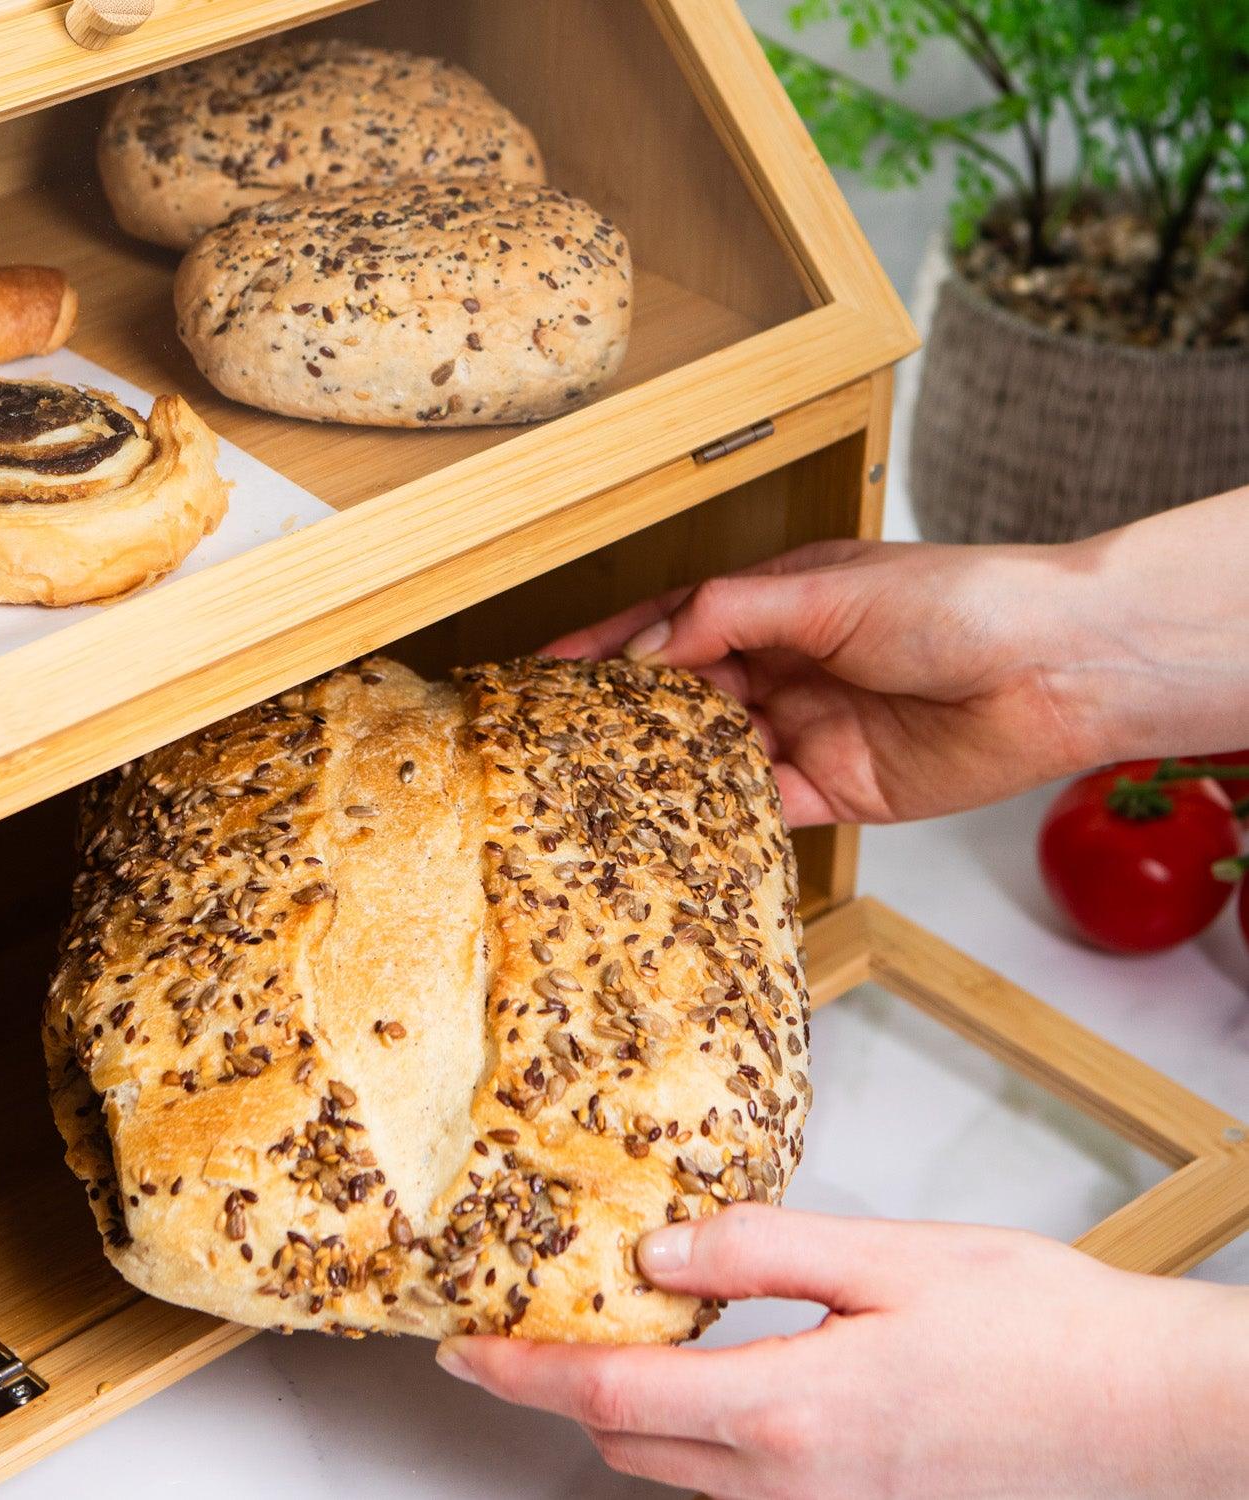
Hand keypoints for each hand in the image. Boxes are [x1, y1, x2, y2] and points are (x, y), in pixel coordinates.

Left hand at [435, 1206, 1248, 1499]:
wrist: (1149, 1419)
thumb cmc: (1033, 1328)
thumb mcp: (888, 1259)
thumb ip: (761, 1252)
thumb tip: (658, 1254)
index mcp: (792, 1416)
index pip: (614, 1398)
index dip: (526, 1371)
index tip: (463, 1345)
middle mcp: (796, 1483)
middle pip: (632, 1443)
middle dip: (565, 1387)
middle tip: (531, 1316)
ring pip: (681, 1468)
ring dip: (628, 1407)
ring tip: (609, 1327)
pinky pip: (740, 1478)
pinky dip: (696, 1426)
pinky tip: (715, 1364)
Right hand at [545, 494, 1248, 824]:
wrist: (1058, 668)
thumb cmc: (958, 601)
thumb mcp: (828, 589)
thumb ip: (730, 615)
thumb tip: (643, 645)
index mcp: (778, 605)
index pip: (672, 624)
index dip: (607, 644)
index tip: (545, 666)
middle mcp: (784, 667)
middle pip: (683, 695)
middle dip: (622, 715)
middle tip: (555, 740)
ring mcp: (806, 730)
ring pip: (712, 754)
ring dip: (662, 769)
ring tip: (596, 788)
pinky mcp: (837, 788)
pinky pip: (760, 805)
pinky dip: (717, 814)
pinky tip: (672, 824)